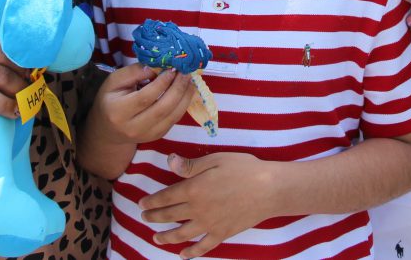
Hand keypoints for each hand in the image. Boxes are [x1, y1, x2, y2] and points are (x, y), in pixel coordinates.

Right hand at [93, 64, 194, 145]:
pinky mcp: (157, 136)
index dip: (161, 83)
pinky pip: (174, 120)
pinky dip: (183, 105)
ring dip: (184, 97)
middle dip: (177, 89)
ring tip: (189, 80)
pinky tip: (186, 92)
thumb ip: (134, 72)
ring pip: (172, 117)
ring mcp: (147, 135)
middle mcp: (133, 127)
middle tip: (185, 72)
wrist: (108, 129)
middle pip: (161, 109)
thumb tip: (157, 67)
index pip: (145, 97)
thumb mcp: (114, 81)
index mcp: (118, 111)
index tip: (172, 68)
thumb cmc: (111, 99)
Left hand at [140, 152, 274, 258]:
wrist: (268, 189)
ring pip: (182, 234)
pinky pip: (203, 247)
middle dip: (154, 217)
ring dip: (166, 237)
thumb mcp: (215, 160)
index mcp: (194, 189)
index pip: (166, 197)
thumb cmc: (243, 169)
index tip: (141, 203)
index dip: (152, 200)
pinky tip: (183, 255)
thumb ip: (190, 165)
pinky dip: (191, 253)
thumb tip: (169, 161)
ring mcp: (209, 225)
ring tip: (156, 238)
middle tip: (143, 218)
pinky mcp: (222, 234)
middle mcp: (198, 210)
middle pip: (170, 216)